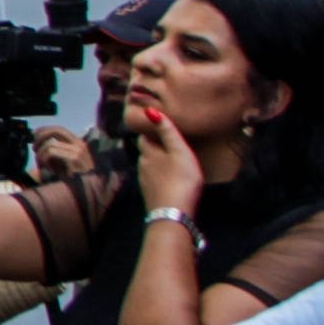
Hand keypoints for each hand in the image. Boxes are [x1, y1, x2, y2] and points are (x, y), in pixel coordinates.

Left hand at [129, 97, 200, 215]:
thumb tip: (150, 110)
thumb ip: (166, 131)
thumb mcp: (179, 151)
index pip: (144, 136)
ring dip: (157, 161)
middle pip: (145, 151)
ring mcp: (145, 181)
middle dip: (154, 146)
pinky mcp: (151, 194)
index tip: (162, 127)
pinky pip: (153, 180)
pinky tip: (169, 178)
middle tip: (169, 143)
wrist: (173, 214)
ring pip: (148, 165)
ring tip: (171, 158)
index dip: (152, 131)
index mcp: (148, 153)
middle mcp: (142, 165)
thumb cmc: (181, 179)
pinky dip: (159, 175)